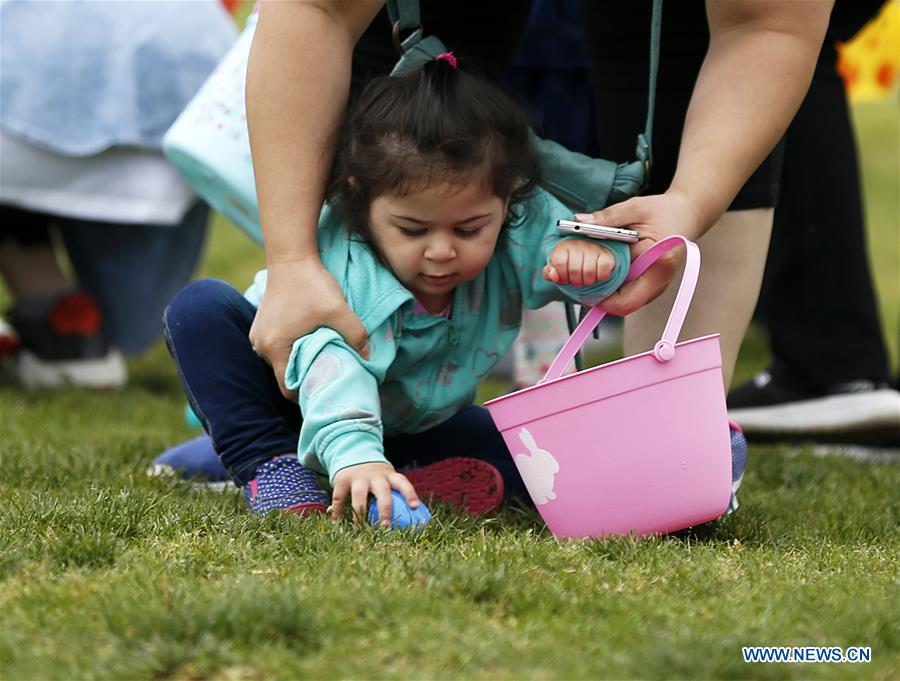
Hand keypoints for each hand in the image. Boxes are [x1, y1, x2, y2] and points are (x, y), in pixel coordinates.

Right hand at [249, 257, 368, 398]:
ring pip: (281, 361)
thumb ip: (356, 336)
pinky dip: (292, 350)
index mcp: (275, 348)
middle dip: (306, 378)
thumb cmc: (312, 284)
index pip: (288, 388)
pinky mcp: (262, 326)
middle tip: (328, 376)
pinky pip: (278, 348)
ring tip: (321, 360)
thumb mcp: (339, 310)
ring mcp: (258, 336)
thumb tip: (368, 358)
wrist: (291, 257)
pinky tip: (310, 344)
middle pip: (284, 375)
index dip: (307, 394)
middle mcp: (261, 346)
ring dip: (299, 363)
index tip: (325, 390)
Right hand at [330, 462, 420, 525]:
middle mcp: (374, 476)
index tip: (415, 506)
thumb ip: (396, 494)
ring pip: (359, 496)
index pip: (402, 483)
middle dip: (385, 509)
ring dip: (360, 513)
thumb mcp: (388, 478)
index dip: (409, 494)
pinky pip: (339, 498)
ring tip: (360, 530)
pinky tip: (336, 524)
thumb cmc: (377, 476)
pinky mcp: (342, 481)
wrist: (354, 454)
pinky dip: (337, 512)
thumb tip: (413, 518)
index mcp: (389, 476)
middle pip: (382, 492)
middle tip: (386, 526)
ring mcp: (358, 478)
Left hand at [543, 239, 615, 286]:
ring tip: (585, 279)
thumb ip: (549, 273)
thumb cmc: (571, 263)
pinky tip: (596, 275)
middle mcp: (579, 243)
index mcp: (564, 246)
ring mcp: (594, 247)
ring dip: (587, 280)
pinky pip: (603, 269)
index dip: (561, 275)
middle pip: (574, 269)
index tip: (565, 279)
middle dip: (575, 280)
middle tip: (576, 281)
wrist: (590, 257)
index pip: (559, 262)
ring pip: (588, 271)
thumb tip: (552, 275)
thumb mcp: (556, 268)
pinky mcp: (607, 253)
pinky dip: (600, 276)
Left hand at [574, 189, 702, 315]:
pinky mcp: (649, 287)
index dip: (599, 298)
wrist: (685, 215)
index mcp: (658, 266)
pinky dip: (611, 287)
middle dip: (597, 297)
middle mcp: (658, 284)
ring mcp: (654, 288)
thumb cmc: (663, 211)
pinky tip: (600, 273)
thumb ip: (607, 217)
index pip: (625, 299)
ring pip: (623, 303)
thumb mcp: (634, 208)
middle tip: (576, 281)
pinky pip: (627, 295)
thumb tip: (578, 221)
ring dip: (603, 293)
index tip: (579, 285)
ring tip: (586, 275)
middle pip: (622, 306)